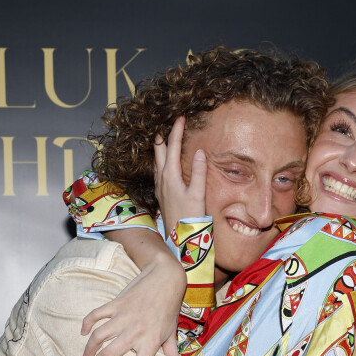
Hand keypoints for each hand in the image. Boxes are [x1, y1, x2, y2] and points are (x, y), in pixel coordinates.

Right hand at [80, 246, 185, 355]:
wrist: (164, 278)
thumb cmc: (169, 307)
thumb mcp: (172, 331)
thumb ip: (170, 351)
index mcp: (151, 342)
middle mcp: (136, 332)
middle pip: (110, 355)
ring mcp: (124, 317)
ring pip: (98, 337)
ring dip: (88, 349)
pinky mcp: (116, 304)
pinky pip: (96, 315)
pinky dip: (87, 324)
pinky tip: (83, 331)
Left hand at [155, 116, 206, 235]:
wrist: (179, 238)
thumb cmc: (190, 218)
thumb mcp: (198, 195)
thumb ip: (198, 172)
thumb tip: (199, 151)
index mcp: (170, 175)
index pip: (172, 146)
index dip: (176, 130)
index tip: (180, 116)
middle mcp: (161, 178)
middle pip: (159, 150)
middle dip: (164, 134)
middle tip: (170, 122)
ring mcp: (159, 186)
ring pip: (156, 159)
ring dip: (160, 146)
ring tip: (165, 137)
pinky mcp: (160, 194)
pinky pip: (157, 170)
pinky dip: (160, 159)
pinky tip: (163, 162)